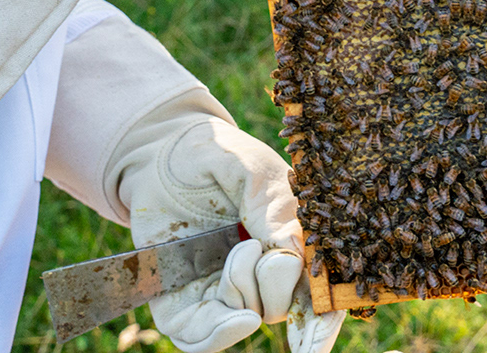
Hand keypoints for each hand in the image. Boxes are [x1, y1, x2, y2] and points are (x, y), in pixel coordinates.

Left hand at [120, 116, 342, 352]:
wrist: (163, 152)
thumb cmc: (217, 156)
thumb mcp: (256, 174)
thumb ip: (278, 212)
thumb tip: (296, 259)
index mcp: (290, 244)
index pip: (316, 293)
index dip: (322, 322)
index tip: (319, 341)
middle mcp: (260, 275)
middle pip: (284, 309)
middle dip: (278, 287)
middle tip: (256, 246)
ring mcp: (222, 290)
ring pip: (248, 318)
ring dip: (246, 291)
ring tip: (238, 248)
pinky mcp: (183, 301)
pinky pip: (199, 336)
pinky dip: (218, 334)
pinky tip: (231, 319)